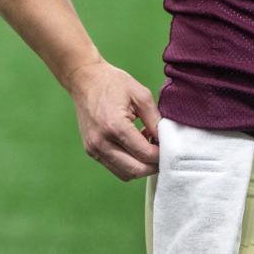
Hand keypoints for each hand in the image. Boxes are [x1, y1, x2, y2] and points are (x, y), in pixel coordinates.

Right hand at [65, 60, 161, 180]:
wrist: (85, 79)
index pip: (145, 154)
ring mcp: (94, 148)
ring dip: (140, 166)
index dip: (161, 154)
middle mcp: (101, 142)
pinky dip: (128, 163)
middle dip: (153, 165)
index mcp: (115, 126)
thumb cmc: (113, 83)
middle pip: (135, 170)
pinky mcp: (91, 150)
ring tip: (147, 146)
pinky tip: (134, 146)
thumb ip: (155, 120)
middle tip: (162, 152)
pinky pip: (114, 167)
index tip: (169, 146)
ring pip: (125, 174)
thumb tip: (165, 140)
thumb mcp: (141, 95)